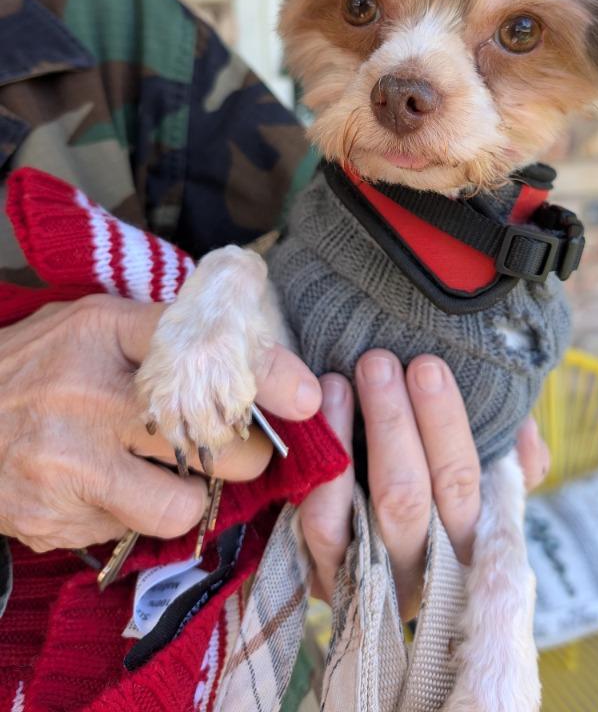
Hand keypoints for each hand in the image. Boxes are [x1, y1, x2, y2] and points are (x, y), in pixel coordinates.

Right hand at [0, 295, 321, 551]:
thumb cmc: (35, 366)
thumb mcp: (92, 325)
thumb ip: (158, 332)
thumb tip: (240, 346)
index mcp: (102, 333)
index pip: (198, 347)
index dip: (262, 373)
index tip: (305, 395)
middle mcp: (87, 397)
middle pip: (208, 437)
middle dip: (247, 452)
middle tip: (244, 446)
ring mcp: (69, 464)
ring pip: (180, 503)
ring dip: (195, 496)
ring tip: (174, 474)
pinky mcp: (56, 520)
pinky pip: (132, 530)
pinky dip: (137, 514)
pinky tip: (112, 488)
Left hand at [300, 350, 549, 618]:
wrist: (380, 563)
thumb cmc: (445, 496)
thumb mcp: (490, 482)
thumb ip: (516, 458)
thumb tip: (523, 433)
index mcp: (472, 543)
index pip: (463, 484)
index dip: (445, 425)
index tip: (428, 366)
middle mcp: (424, 569)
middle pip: (407, 497)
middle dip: (392, 420)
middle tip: (378, 362)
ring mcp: (371, 576)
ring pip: (357, 511)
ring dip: (348, 439)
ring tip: (341, 381)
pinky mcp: (326, 574)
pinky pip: (320, 525)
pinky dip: (321, 472)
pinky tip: (315, 422)